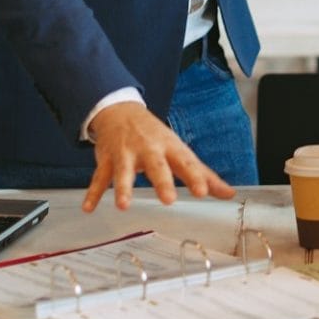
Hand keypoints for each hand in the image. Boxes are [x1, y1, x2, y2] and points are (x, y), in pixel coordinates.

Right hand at [83, 102, 236, 211]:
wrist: (121, 111)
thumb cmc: (155, 136)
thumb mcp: (180, 151)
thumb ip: (203, 174)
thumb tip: (229, 193)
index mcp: (170, 148)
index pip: (186, 163)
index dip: (196, 178)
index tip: (204, 192)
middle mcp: (149, 150)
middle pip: (156, 165)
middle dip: (162, 181)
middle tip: (168, 199)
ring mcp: (126, 154)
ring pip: (124, 171)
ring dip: (122, 187)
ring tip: (123, 205)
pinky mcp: (108, 159)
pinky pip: (99, 177)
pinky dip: (93, 193)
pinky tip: (89, 208)